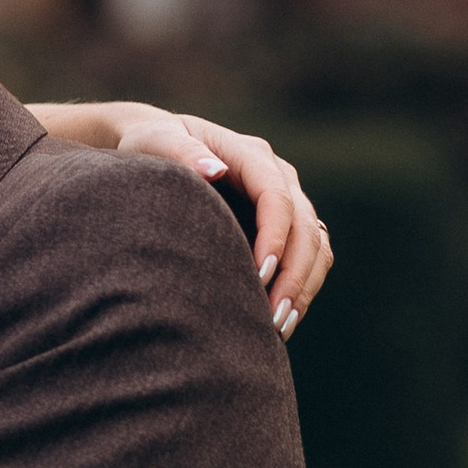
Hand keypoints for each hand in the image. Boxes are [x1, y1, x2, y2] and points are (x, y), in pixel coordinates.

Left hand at [39, 102, 330, 338]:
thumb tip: (214, 170)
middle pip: (305, 227)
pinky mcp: (283, 225)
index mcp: (251, 155)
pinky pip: (310, 255)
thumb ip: (182, 152)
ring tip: (278, 328)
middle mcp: (278, 176)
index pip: (277, 197)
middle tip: (273, 318)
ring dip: (303, 286)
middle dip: (294, 274)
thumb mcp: (157, 140)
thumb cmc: (152, 143)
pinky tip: (279, 319)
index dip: (274, 237)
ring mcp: (286, 200)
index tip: (258, 275)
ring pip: (315, 245)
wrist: (157, 147)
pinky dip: (302, 286)